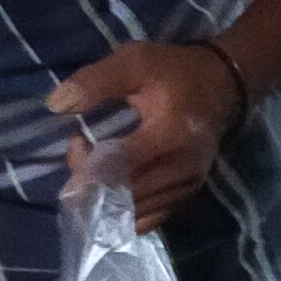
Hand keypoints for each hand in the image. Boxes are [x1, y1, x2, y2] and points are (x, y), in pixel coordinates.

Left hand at [47, 38, 240, 228]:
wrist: (223, 87)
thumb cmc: (175, 73)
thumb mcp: (135, 61)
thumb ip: (96, 81)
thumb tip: (56, 104)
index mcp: (169, 135)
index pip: (119, 166)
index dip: (87, 166)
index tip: (75, 142)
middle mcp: (181, 170)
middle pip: (124, 195)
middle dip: (92, 181)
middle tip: (81, 153)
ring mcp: (186, 188)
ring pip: (134, 212)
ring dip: (105, 197)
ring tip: (96, 167)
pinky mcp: (186, 197)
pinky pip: (149, 219)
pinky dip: (124, 211)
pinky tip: (112, 188)